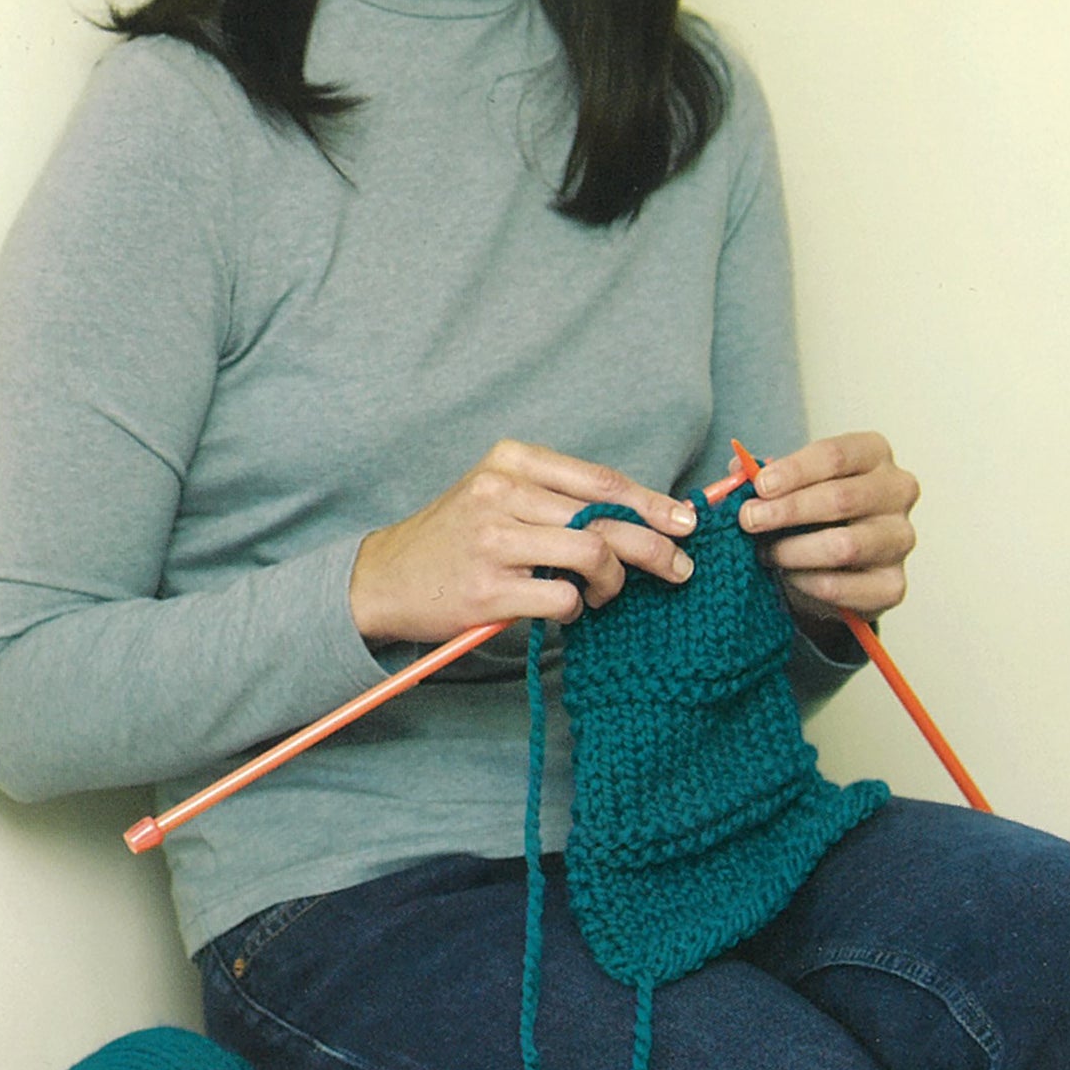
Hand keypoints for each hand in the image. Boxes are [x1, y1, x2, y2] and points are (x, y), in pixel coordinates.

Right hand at [350, 440, 697, 645]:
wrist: (385, 577)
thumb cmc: (456, 535)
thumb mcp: (499, 492)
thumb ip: (556, 496)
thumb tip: (638, 512)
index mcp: (511, 461)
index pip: (599, 479)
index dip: (650, 501)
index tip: (683, 520)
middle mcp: (502, 493)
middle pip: (604, 517)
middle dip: (654, 545)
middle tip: (680, 566)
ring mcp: (494, 541)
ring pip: (591, 552)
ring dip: (616, 581)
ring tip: (611, 592)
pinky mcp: (488, 590)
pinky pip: (563, 598)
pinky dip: (578, 607)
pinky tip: (570, 607)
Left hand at [735, 432, 917, 625]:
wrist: (836, 561)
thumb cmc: (814, 509)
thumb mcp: (790, 482)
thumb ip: (764, 475)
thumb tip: (738, 473)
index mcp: (874, 453)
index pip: (836, 455)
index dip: (794, 471)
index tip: (759, 486)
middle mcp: (897, 491)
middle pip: (841, 498)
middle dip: (787, 510)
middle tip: (748, 520)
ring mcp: (900, 538)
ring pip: (845, 546)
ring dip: (794, 550)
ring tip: (765, 553)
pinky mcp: (893, 584)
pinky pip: (844, 587)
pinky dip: (807, 583)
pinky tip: (788, 577)